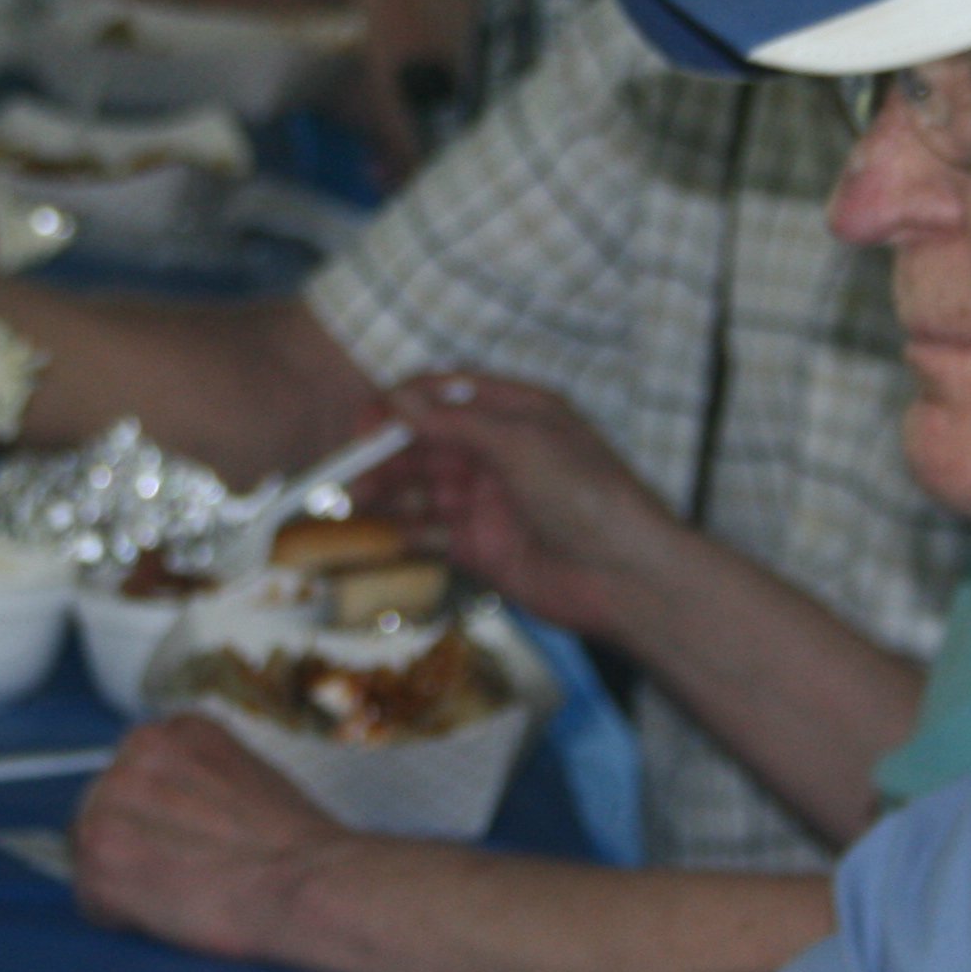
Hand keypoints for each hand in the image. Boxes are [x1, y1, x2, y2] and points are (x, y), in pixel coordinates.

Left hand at [72, 715, 356, 961]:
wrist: (306, 884)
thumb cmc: (294, 844)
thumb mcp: (246, 775)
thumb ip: (196, 777)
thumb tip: (174, 806)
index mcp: (174, 731)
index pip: (134, 777)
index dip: (156, 820)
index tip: (184, 842)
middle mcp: (135, 752)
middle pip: (104, 808)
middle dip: (134, 844)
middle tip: (183, 873)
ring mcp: (112, 801)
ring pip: (92, 851)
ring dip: (124, 879)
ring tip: (179, 892)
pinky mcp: (101, 856)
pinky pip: (91, 896)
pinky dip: (120, 915)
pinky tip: (168, 912)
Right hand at [373, 371, 690, 640]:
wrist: (627, 577)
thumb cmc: (587, 495)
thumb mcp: (523, 444)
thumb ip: (457, 422)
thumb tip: (398, 400)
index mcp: (515, 412)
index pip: (444, 394)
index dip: (400, 406)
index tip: (363, 425)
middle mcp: (497, 452)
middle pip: (425, 444)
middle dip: (383, 455)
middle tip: (344, 474)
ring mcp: (487, 501)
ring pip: (421, 489)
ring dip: (385, 494)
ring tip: (349, 506)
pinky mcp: (480, 548)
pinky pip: (430, 534)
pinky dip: (401, 533)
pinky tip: (375, 537)